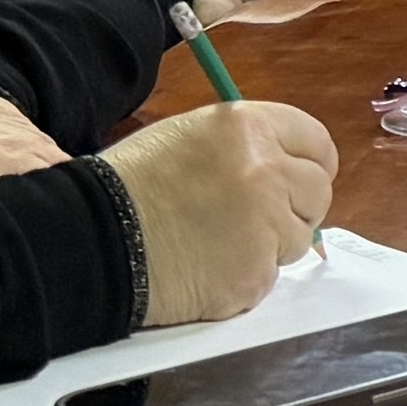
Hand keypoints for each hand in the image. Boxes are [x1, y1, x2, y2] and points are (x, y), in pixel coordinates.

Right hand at [101, 99, 341, 324]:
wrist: (88, 240)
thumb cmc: (127, 187)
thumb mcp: (187, 138)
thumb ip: (243, 148)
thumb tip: (285, 169)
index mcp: (249, 128)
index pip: (316, 142)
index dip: (312, 163)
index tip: (303, 180)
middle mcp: (267, 170)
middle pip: (317, 192)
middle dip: (296, 208)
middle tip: (257, 220)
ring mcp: (265, 225)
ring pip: (298, 238)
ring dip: (269, 245)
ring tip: (216, 244)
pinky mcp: (254, 273)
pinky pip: (269, 276)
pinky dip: (244, 278)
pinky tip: (204, 270)